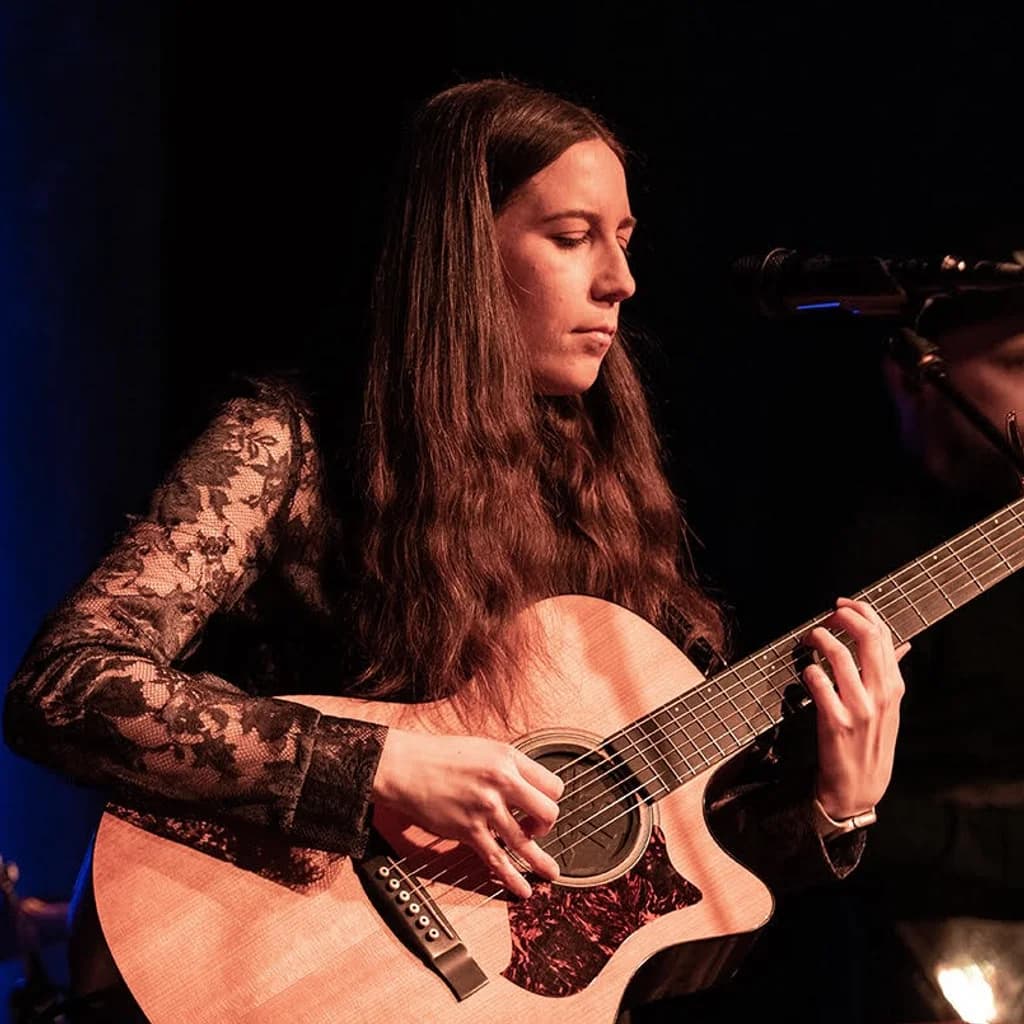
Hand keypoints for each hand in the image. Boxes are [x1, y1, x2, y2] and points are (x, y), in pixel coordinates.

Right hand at [371, 728, 563, 897]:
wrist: (406, 766)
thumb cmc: (439, 756)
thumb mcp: (483, 748)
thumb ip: (507, 766)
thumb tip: (525, 786)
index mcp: (508, 758)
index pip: (551, 784)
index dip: (551, 799)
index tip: (542, 806)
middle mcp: (501, 782)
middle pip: (548, 811)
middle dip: (547, 826)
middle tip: (535, 829)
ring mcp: (486, 808)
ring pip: (526, 842)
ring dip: (540, 860)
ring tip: (550, 872)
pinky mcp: (468, 830)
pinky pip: (497, 860)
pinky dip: (512, 878)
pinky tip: (522, 888)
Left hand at [801, 597, 907, 819]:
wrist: (860, 787)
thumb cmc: (871, 742)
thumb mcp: (888, 708)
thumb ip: (889, 674)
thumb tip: (901, 645)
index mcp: (893, 686)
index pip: (884, 635)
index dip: (862, 612)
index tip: (842, 604)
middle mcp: (880, 694)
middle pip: (866, 637)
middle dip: (843, 617)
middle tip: (826, 616)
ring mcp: (859, 708)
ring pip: (840, 655)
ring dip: (820, 638)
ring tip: (810, 639)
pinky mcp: (836, 722)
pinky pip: (819, 683)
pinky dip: (809, 671)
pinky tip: (806, 672)